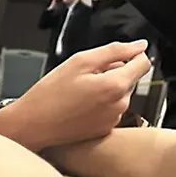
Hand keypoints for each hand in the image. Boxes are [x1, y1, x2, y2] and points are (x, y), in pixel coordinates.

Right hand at [0, 40, 152, 151]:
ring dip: (105, 89)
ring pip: (119, 94)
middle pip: (129, 79)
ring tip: (79, 93)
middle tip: (84, 77)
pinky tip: (79, 106)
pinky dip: (99, 105)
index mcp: (115, 86)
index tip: (114, 57)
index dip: (131, 55)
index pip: (144, 63)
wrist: (31, 126)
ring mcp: (113, 120)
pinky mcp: (104, 130)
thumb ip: (114, 50)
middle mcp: (119, 105)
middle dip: (113, 73)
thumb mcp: (79, 61)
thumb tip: (140, 46)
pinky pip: (110, 110)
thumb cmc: (50, 94)